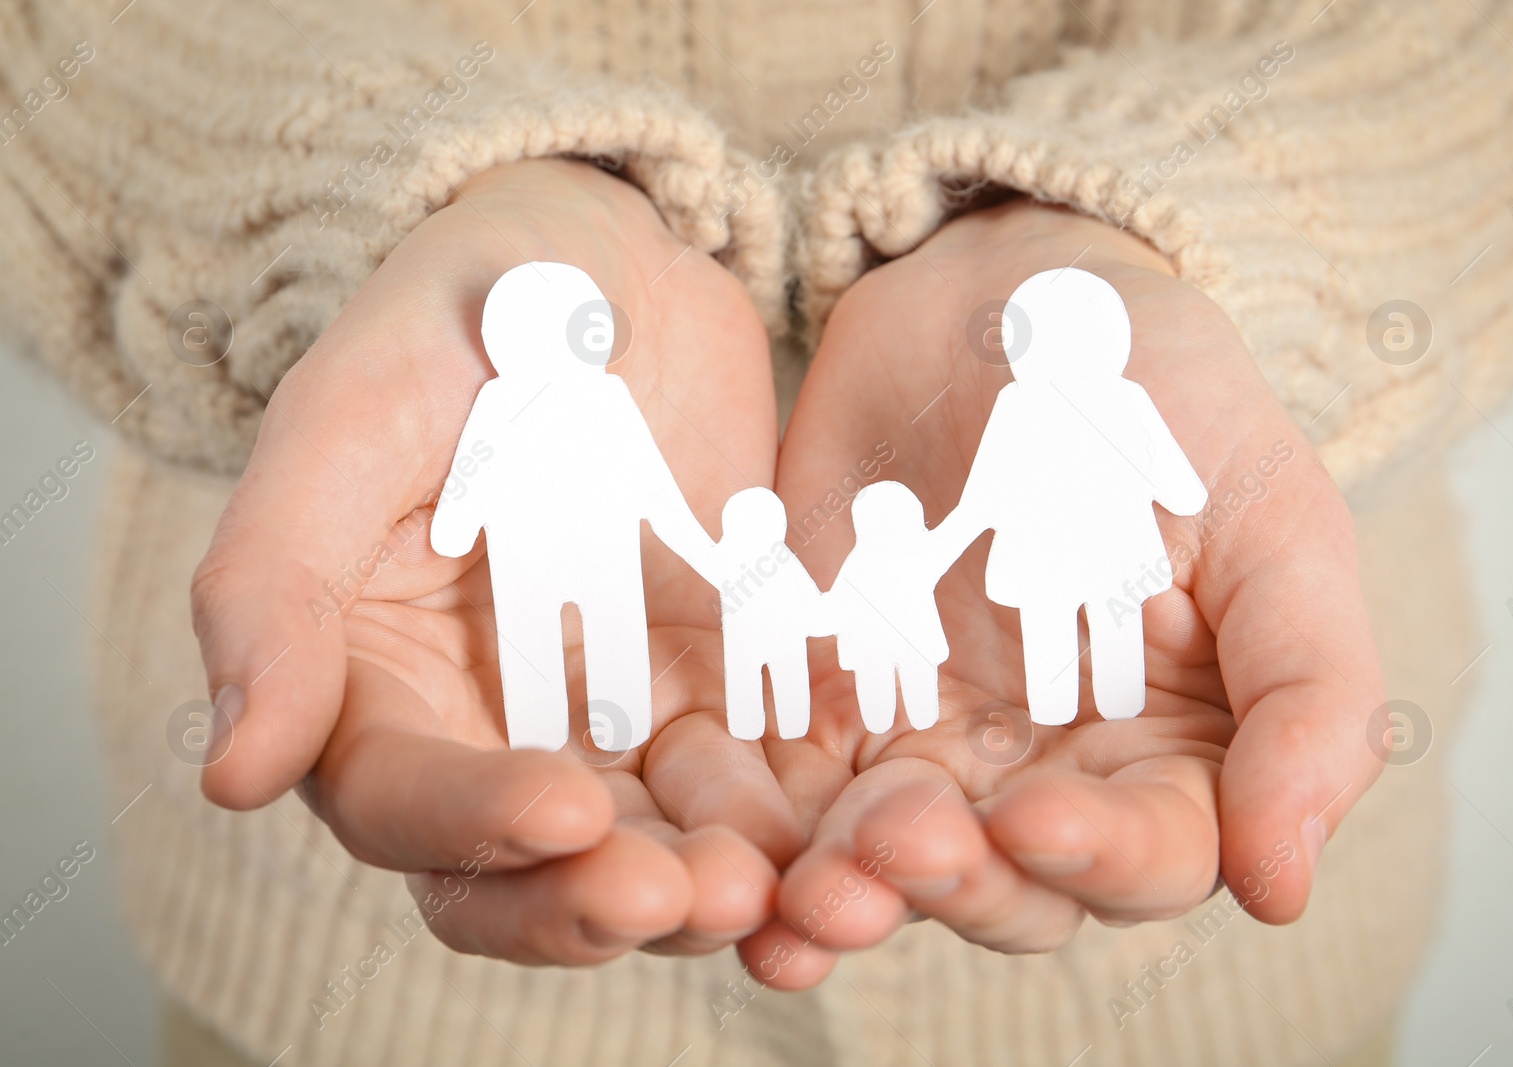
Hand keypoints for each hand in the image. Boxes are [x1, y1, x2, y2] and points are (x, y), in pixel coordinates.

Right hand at [191, 158, 802, 963]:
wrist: (616, 260)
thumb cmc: (461, 314)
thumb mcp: (353, 414)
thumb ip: (271, 584)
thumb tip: (234, 773)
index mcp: (372, 679)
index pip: (400, 800)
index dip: (473, 826)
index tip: (567, 810)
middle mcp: (485, 727)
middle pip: (523, 873)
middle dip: (597, 899)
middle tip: (688, 897)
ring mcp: (611, 717)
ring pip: (649, 849)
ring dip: (709, 885)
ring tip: (781, 884)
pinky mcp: (717, 690)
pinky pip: (757, 780)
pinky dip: (798, 816)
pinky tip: (855, 822)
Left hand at [739, 200, 1384, 987]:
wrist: (999, 297)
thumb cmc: (1159, 394)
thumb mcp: (1268, 516)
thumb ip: (1308, 689)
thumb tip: (1286, 882)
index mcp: (1172, 749)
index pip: (1151, 855)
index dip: (1099, 858)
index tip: (1034, 815)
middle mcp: (1049, 770)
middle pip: (1009, 887)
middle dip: (954, 883)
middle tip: (896, 841)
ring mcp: (928, 743)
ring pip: (885, 864)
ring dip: (844, 889)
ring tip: (802, 888)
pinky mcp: (819, 703)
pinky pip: (779, 788)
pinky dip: (750, 829)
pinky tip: (719, 847)